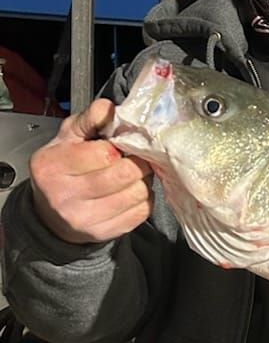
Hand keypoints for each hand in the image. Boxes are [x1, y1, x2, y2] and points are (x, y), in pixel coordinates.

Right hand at [29, 99, 153, 243]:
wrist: (51, 212)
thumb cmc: (62, 168)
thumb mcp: (68, 137)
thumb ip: (89, 119)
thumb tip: (110, 108)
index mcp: (53, 165)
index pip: (104, 153)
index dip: (120, 146)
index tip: (121, 145)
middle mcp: (64, 195)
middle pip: (124, 174)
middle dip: (138, 162)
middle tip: (136, 157)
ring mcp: (84, 218)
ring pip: (137, 193)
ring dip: (143, 180)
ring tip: (133, 174)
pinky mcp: (103, 233)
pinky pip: (141, 212)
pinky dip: (144, 199)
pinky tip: (131, 191)